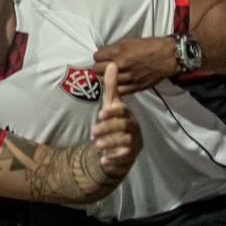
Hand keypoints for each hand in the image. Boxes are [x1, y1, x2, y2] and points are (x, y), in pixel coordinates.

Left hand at [92, 63, 140, 178]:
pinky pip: (123, 159)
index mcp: (127, 115)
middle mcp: (133, 129)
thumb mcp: (112, 104)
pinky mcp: (129, 157)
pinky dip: (113, 160)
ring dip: (110, 144)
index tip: (100, 114)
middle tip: (93, 132)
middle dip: (108, 129)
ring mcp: (133, 144)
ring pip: (124, 144)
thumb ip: (111, 87)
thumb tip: (111, 64)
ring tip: (96, 145)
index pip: (123, 113)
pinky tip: (103, 161)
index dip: (113, 113)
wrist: (121, 146)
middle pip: (124, 128)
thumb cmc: (115, 121)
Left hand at [93, 37, 177, 95]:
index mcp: (118, 52)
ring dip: (107, 78)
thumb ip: (114, 48)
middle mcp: (121, 65)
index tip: (102, 57)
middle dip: (99, 67)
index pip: (96, 57)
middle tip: (105, 66)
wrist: (167, 57)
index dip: (98, 57)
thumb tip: (102, 54)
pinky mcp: (135, 87)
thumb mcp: (128, 41)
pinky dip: (116, 87)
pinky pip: (117, 90)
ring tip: (111, 75)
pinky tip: (118, 82)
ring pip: (105, 81)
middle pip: (97, 70)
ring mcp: (127, 78)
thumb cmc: (149, 46)